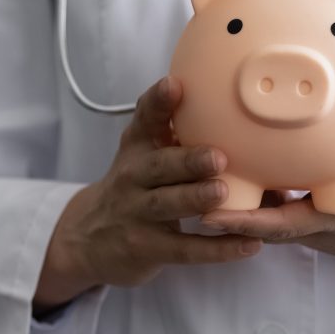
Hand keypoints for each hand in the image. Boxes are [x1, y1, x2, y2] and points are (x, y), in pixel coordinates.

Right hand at [33, 76, 262, 314]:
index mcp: (137, 146)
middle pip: (159, 166)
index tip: (175, 84)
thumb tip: (234, 97)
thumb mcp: (142, 150)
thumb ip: (173, 125)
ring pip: (167, 205)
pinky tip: (248, 244)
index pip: (144, 118)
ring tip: (224, 193)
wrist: (86, 238)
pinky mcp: (147, 248)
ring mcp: (138, 214)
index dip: (158, 101)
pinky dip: (216, 249)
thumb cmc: (135, 183)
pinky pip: (184, 249)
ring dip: (196, 199)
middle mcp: (133, 176)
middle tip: (218, 156)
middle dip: (187, 160)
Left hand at [200, 75, 334, 289]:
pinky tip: (246, 155)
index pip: (284, 225)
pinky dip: (262, 189)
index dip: (245, 222)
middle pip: (260, 221)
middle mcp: (320, 226)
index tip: (209, 213)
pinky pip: (283, 205)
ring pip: (268, 212)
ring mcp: (316, 225)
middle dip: (225, 208)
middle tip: (184, 184)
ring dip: (238, 197)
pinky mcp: (318, 219)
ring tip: (201, 167)